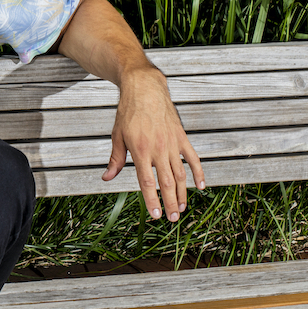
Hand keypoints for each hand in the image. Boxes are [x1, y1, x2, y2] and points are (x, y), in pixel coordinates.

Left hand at [101, 66, 204, 221]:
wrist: (145, 89)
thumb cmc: (128, 112)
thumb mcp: (117, 135)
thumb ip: (115, 159)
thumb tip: (107, 178)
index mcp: (140, 151)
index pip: (147, 182)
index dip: (152, 201)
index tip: (156, 215)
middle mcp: (158, 149)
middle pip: (167, 183)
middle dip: (170, 203)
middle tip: (172, 219)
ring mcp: (172, 144)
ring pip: (181, 174)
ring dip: (183, 193)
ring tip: (182, 208)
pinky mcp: (181, 137)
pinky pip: (193, 158)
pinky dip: (198, 173)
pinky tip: (200, 186)